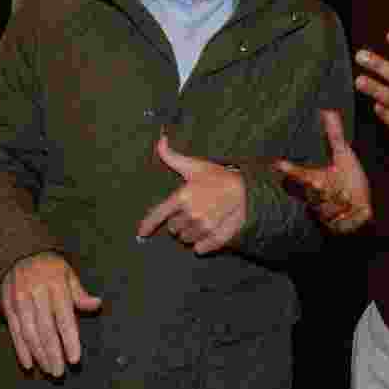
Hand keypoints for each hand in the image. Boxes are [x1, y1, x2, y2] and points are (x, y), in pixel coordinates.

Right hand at [0, 252, 101, 376]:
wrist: (18, 254)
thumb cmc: (50, 268)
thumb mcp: (68, 274)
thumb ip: (79, 293)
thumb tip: (97, 304)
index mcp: (56, 284)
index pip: (64, 317)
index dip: (70, 339)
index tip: (74, 358)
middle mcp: (36, 293)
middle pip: (46, 329)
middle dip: (53, 352)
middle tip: (60, 371)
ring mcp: (20, 300)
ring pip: (29, 333)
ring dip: (39, 354)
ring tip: (49, 369)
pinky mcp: (8, 306)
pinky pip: (15, 331)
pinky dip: (21, 349)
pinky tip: (29, 363)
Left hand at [136, 135, 246, 253]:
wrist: (246, 189)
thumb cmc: (219, 176)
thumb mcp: (195, 165)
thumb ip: (172, 156)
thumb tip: (160, 140)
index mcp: (182, 197)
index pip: (158, 215)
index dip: (147, 225)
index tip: (142, 233)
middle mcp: (190, 214)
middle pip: (173, 228)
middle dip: (179, 221)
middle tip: (192, 212)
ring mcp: (203, 227)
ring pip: (186, 239)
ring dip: (190, 232)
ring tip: (202, 220)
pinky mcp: (214, 238)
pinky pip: (200, 248)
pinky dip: (201, 244)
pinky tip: (207, 233)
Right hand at [274, 110, 371, 233]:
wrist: (364, 204)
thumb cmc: (350, 179)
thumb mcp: (343, 155)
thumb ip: (334, 135)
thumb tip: (327, 110)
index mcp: (315, 179)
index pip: (298, 174)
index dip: (289, 169)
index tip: (278, 163)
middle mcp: (316, 198)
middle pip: (314, 192)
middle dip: (318, 189)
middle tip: (321, 183)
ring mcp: (325, 214)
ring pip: (328, 207)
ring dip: (340, 201)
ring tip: (348, 197)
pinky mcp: (336, 228)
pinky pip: (342, 221)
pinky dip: (351, 215)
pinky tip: (356, 210)